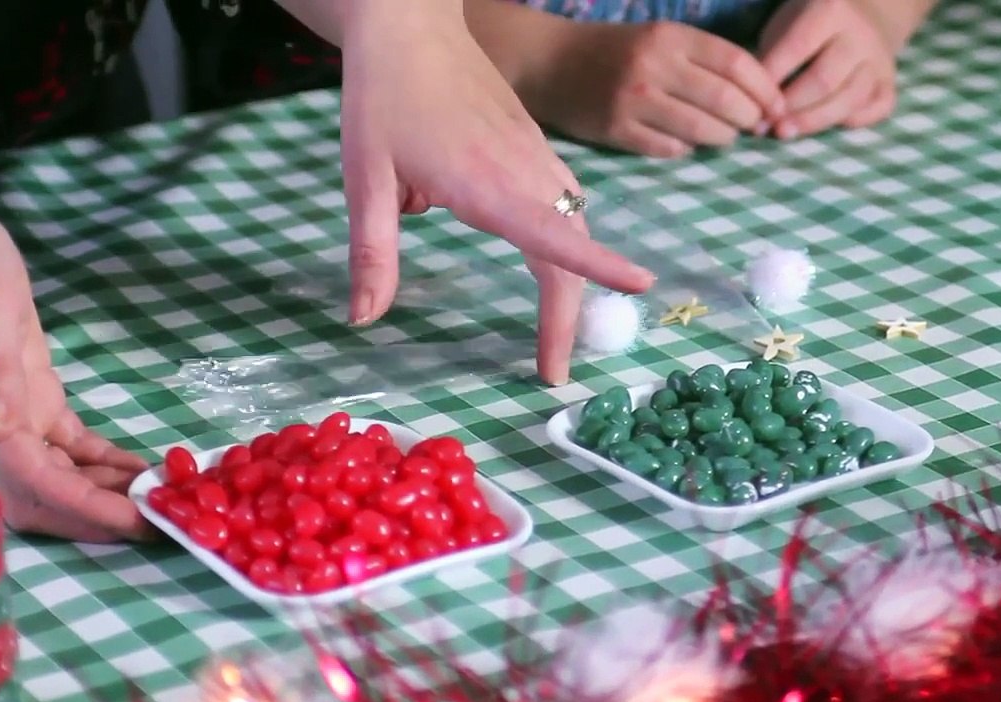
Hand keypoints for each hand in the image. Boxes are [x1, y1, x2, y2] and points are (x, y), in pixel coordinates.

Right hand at [0, 209, 151, 542]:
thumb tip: (3, 424)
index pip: (29, 478)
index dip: (80, 505)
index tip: (132, 519)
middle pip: (43, 496)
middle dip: (98, 517)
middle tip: (163, 522)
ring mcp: (10, 417)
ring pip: (59, 478)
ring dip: (107, 495)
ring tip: (162, 500)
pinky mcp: (30, 401)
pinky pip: (69, 448)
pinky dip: (104, 464)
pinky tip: (141, 470)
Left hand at [336, 3, 654, 384]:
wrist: (410, 23)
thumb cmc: (383, 97)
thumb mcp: (364, 177)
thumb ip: (372, 251)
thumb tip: (363, 319)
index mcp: (485, 184)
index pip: (555, 237)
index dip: (600, 269)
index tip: (638, 294)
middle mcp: (523, 172)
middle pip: (568, 250)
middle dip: (568, 314)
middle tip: (552, 368)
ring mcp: (535, 156)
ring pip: (571, 224)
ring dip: (570, 279)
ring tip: (552, 331)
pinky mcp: (533, 145)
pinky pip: (561, 201)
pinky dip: (562, 242)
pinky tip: (539, 256)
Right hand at [526, 21, 785, 157]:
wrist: (550, 63)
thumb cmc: (615, 52)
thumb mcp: (659, 39)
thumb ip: (702, 60)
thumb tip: (755, 95)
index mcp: (670, 37)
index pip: (736, 63)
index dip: (765, 89)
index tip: (776, 106)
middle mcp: (654, 66)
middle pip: (724, 100)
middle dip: (749, 119)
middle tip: (753, 127)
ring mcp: (633, 101)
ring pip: (700, 130)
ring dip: (722, 138)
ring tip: (724, 137)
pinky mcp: (616, 130)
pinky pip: (668, 149)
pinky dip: (686, 150)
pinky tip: (686, 143)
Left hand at [760, 0, 898, 138]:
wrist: (862, 15)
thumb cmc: (808, 26)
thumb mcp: (785, 27)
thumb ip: (772, 58)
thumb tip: (755, 104)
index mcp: (830, 10)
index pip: (796, 49)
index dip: (771, 82)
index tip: (751, 105)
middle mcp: (860, 35)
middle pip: (824, 81)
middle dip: (792, 108)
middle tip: (767, 126)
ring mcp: (879, 60)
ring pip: (850, 100)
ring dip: (814, 122)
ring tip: (786, 133)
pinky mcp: (889, 83)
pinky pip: (877, 109)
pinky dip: (852, 122)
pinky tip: (827, 127)